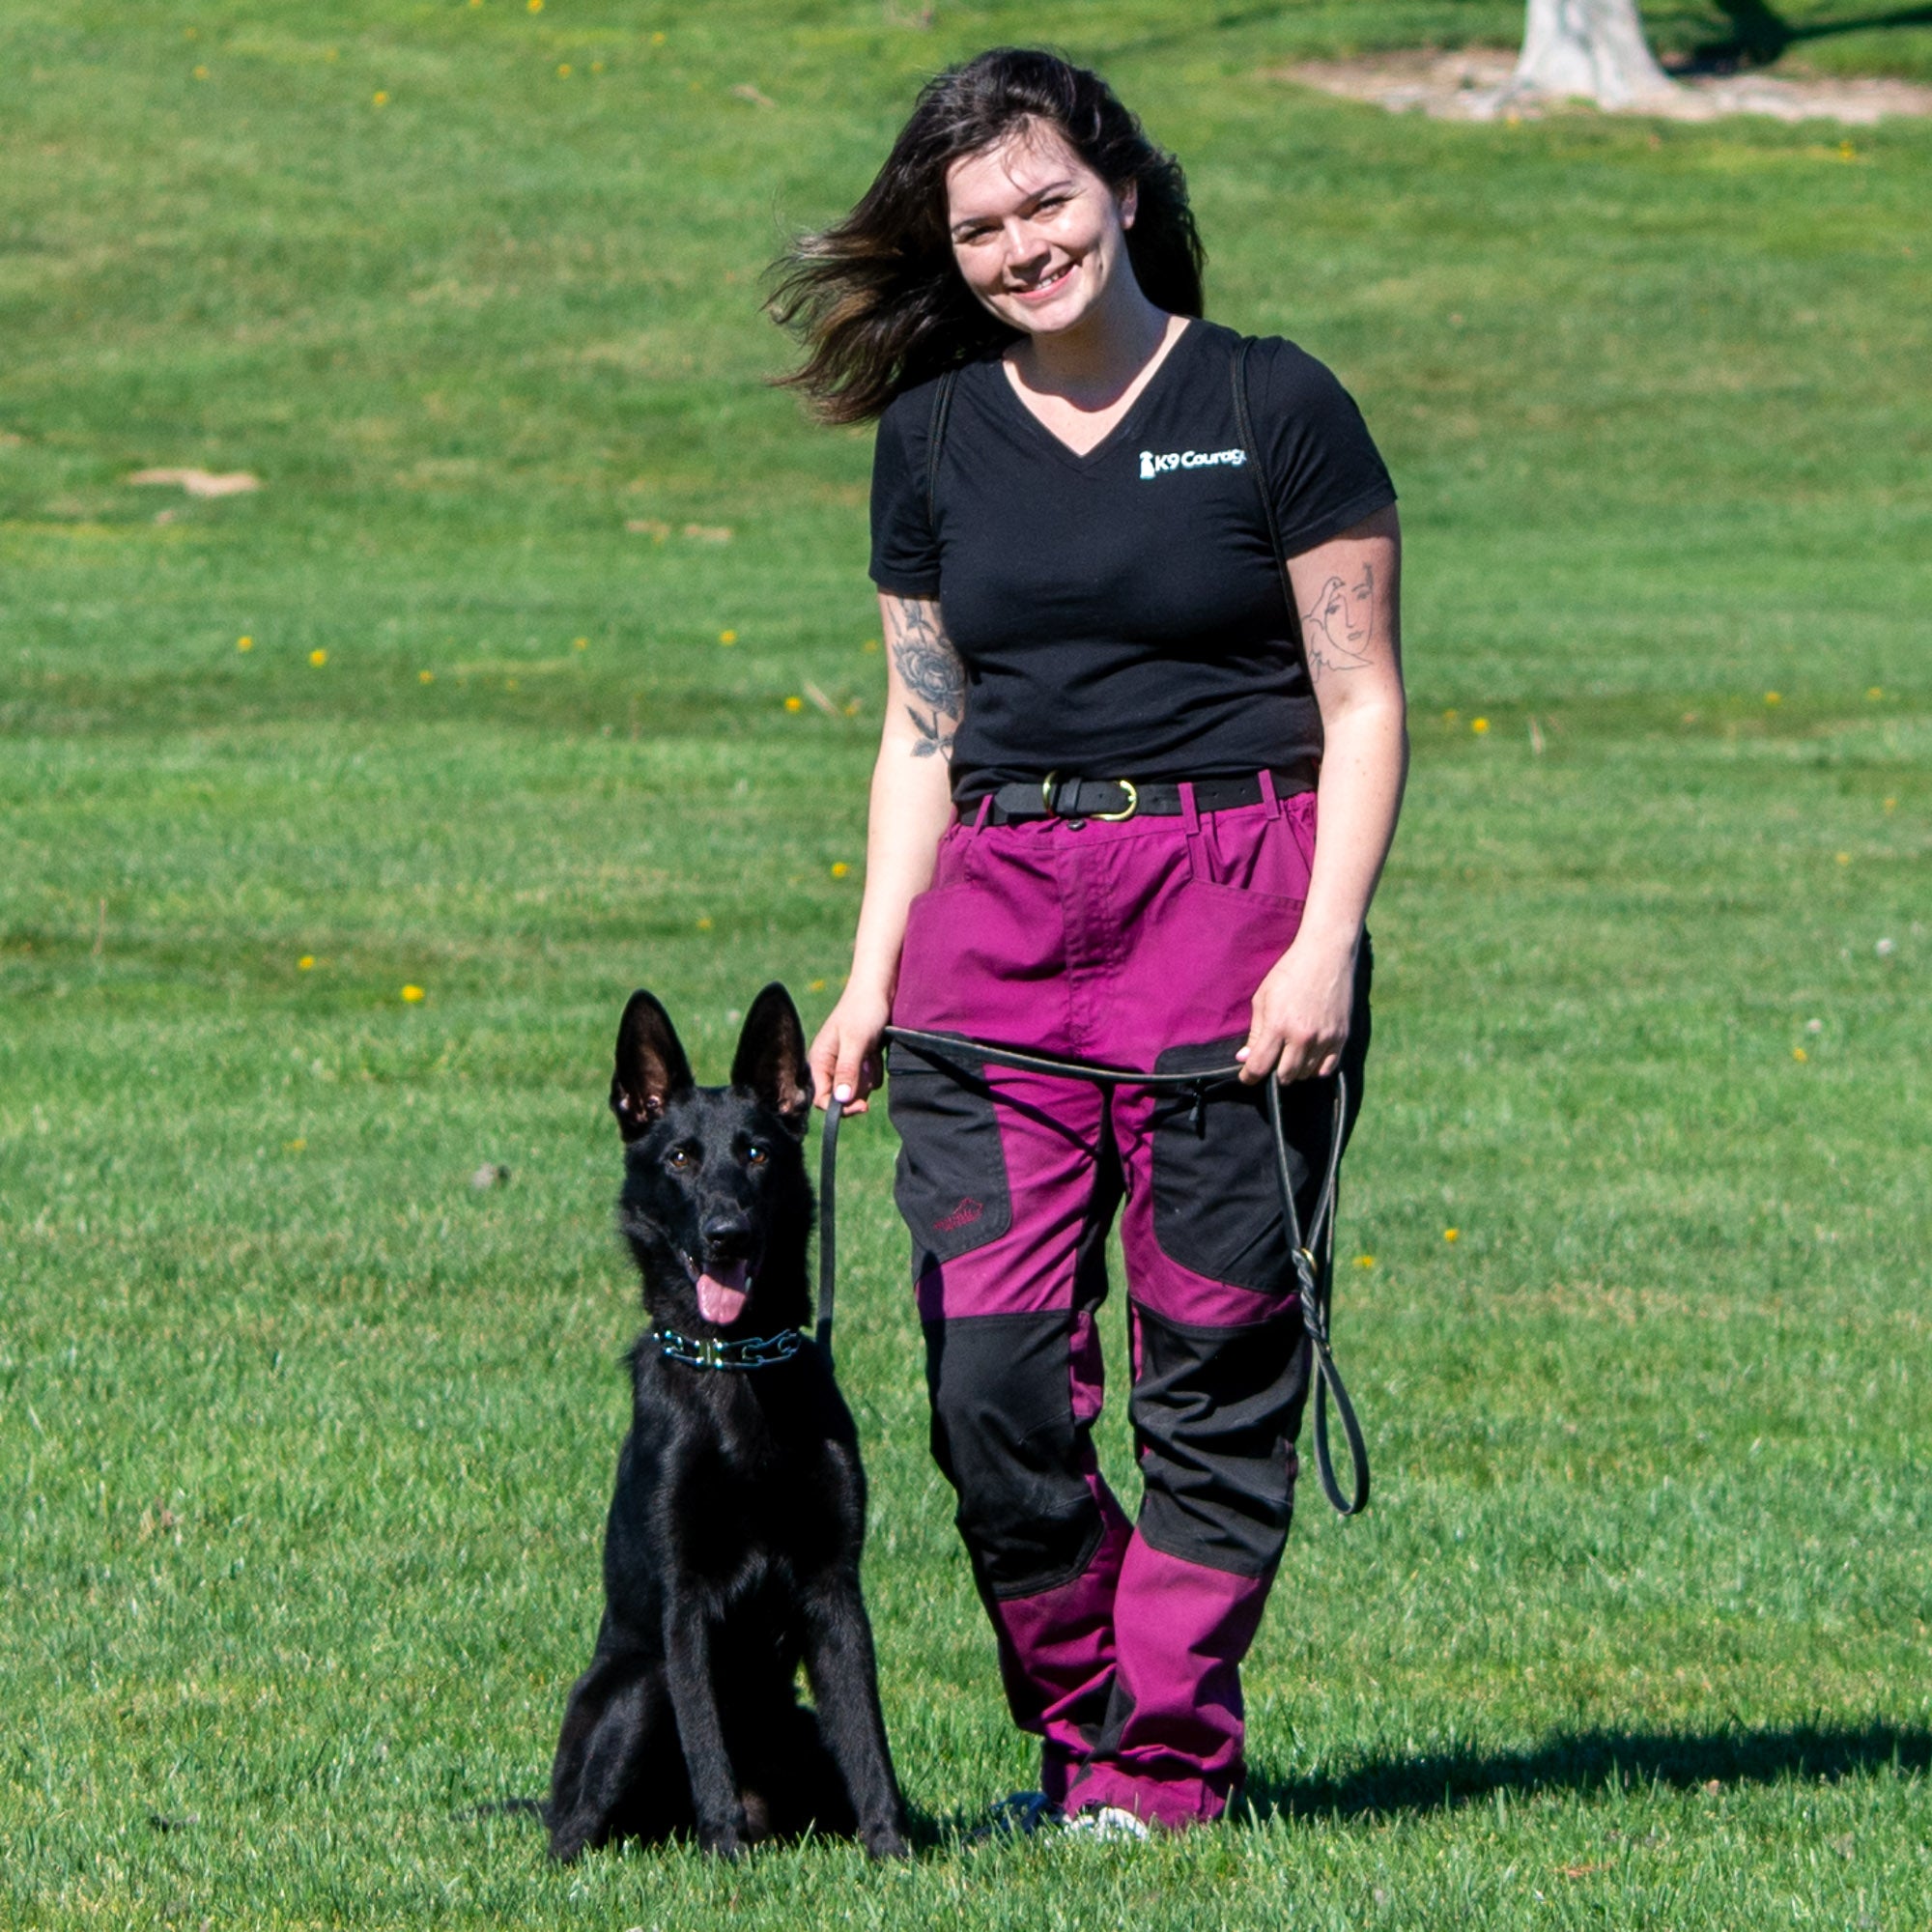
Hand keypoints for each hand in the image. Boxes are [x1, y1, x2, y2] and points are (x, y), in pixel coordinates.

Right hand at [808, 984, 890, 1113]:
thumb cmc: (864, 1010)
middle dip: (858, 1089)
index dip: (840, 1107)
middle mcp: (829, 1065)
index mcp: (819, 1061)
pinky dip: (875, 1069)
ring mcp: (844, 1063)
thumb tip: (841, 1100)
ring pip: (857, 1090)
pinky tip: (876, 1051)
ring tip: (872, 1054)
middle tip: (869, 1069)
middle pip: (841, 1098)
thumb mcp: (856, 1042)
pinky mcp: (859, 1060)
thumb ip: (847, 1071)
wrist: (878, 989)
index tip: (863, 1106)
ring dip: (868, 1077)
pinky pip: (868, 1079)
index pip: (822, 1098)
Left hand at [1237, 935, 1355, 1084]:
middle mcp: (1302, 1036)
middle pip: (1284, 1076)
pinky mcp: (1341, 1037)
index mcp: (1278, 1025)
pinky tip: (1308, 1058)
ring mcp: (1324, 1038)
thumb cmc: (1289, 973)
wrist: (1326, 955)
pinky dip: (1315, 1069)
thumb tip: (1245, 1059)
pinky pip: (1327, 1068)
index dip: (1249, 1076)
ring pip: (1305, 1074)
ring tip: (1289, 1056)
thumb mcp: (1263, 998)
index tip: (1246, 1077)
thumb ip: (1255, 1032)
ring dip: (1294, 1071)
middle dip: (1273, 1074)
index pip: (1260, 1065)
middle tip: (1271, 1062)